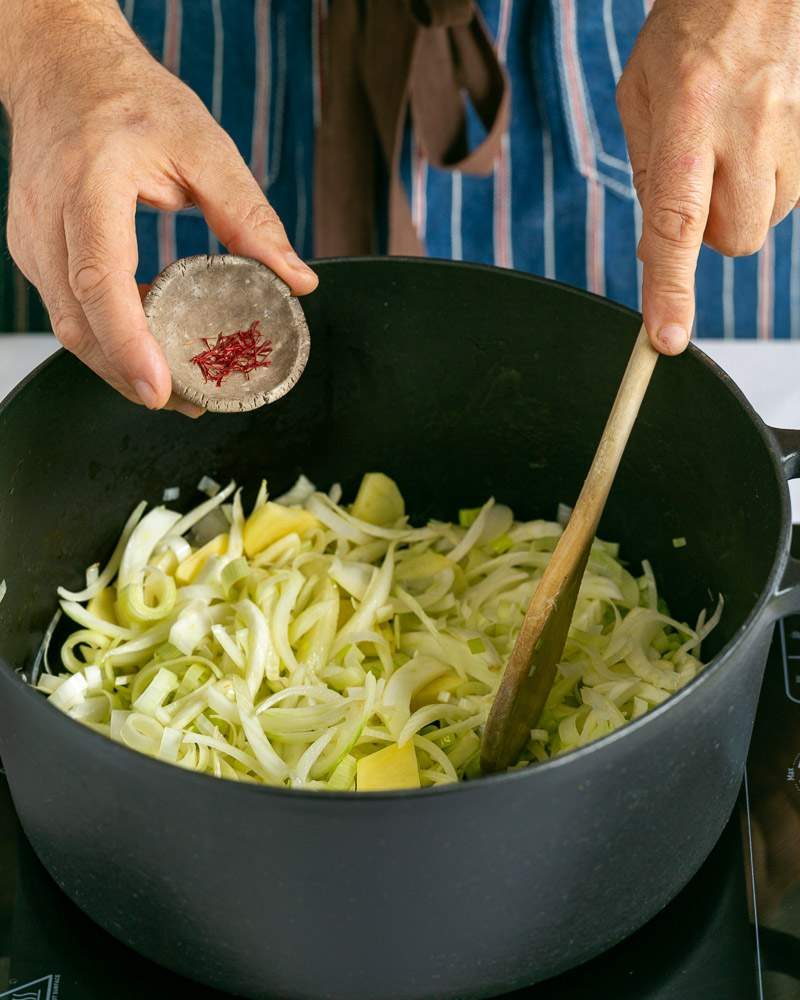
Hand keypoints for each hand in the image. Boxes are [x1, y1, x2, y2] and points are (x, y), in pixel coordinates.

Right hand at [1, 0, 316, 413]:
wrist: (63, 71)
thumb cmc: (133, 100)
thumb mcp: (204, 147)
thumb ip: (249, 216)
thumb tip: (299, 280)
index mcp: (90, 183)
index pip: (100, 277)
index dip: (128, 342)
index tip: (159, 388)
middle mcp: (48, 217)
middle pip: (79, 321)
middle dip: (131, 375)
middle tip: (188, 403)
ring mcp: (31, 238)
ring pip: (68, 326)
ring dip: (118, 366)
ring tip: (176, 389)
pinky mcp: (33, 251)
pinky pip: (67, 310)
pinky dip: (106, 339)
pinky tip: (148, 350)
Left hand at [616, 0, 799, 353]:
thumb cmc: (686, 36)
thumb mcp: (640, 97)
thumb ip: (648, 176)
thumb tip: (655, 252)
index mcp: (688, 114)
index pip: (678, 221)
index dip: (672, 287)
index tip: (666, 338)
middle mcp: (747, 126)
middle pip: (734, 239)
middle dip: (706, 237)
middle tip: (693, 191)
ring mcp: (791, 129)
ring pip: (764, 223)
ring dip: (736, 212)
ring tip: (723, 158)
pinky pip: (788, 198)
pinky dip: (763, 191)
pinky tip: (750, 149)